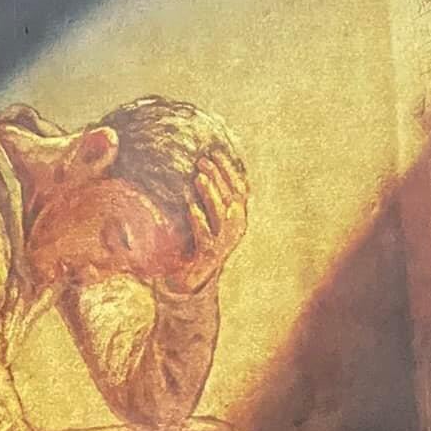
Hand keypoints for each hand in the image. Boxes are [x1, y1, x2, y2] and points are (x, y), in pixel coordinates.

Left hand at [165, 151, 248, 295]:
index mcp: (238, 216)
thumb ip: (211, 195)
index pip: (240, 187)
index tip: (215, 151)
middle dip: (218, 176)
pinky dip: (199, 221)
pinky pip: (206, 237)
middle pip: (231, 197)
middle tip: (202, 160)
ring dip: (211, 195)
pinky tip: (190, 208)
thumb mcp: (210, 216)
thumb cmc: (200, 239)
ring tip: (199, 178)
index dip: (229, 168)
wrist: (193, 278)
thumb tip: (200, 162)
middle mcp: (236, 228)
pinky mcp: (210, 255)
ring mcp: (224, 243)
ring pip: (221, 215)